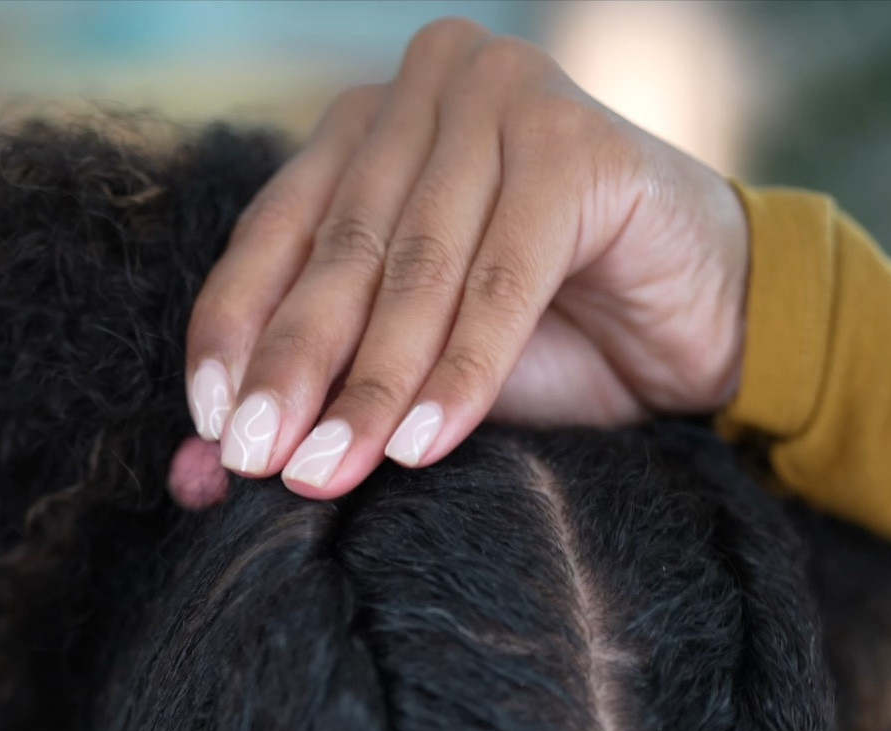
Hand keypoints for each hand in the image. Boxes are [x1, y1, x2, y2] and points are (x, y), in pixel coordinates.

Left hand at [184, 17, 749, 498]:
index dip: (236, 333)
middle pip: (340, 251)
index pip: (273, 232)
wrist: (701, 327)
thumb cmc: (549, 345)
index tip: (210, 432)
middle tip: (259, 464)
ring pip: (417, 268)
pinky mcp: (577, 142)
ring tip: (328, 473)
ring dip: (369, 385)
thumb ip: (314, 408)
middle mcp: (427, 90)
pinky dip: (462, 370)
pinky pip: (502, 278)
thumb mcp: (413, 378)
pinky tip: (423, 444)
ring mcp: (504, 98)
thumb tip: (188, 481)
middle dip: (295, 370)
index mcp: (367, 127)